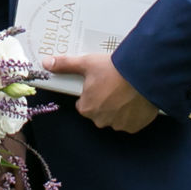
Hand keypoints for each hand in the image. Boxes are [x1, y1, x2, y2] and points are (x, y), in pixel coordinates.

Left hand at [43, 53, 158, 132]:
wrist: (142, 75)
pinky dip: (132, 113)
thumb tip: (47, 63)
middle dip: (105, 101)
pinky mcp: (134, 126)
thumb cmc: (113, 70)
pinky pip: (130, 121)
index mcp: (86, 108)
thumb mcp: (87, 63)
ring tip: (126, 90)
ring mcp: (119, 125)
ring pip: (115, 117)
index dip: (91, 93)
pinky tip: (135, 99)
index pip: (83, 104)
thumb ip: (66, 65)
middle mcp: (101, 120)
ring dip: (119, 107)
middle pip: (99, 112)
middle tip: (113, 85)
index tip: (99, 84)